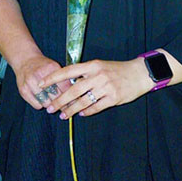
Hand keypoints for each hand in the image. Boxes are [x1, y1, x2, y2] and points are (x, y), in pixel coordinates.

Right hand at [12, 54, 72, 109]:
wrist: (25, 60)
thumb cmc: (43, 65)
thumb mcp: (55, 67)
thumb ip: (64, 79)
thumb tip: (75, 94)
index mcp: (51, 68)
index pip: (65, 86)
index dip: (71, 96)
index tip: (75, 102)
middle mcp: (40, 75)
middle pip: (56, 95)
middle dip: (62, 103)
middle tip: (67, 107)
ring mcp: (30, 83)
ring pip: (46, 102)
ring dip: (51, 105)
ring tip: (54, 104)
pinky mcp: (23, 90)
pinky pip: (37, 105)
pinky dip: (41, 105)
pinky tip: (43, 100)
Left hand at [36, 58, 152, 118]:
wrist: (140, 73)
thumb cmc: (118, 69)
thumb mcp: (101, 66)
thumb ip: (86, 73)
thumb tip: (69, 83)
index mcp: (93, 65)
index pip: (68, 70)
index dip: (53, 78)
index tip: (41, 84)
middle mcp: (98, 75)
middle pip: (73, 89)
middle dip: (60, 100)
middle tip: (50, 107)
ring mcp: (106, 87)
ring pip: (83, 101)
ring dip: (71, 109)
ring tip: (63, 115)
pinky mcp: (114, 97)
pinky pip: (96, 107)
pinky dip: (87, 112)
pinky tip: (81, 114)